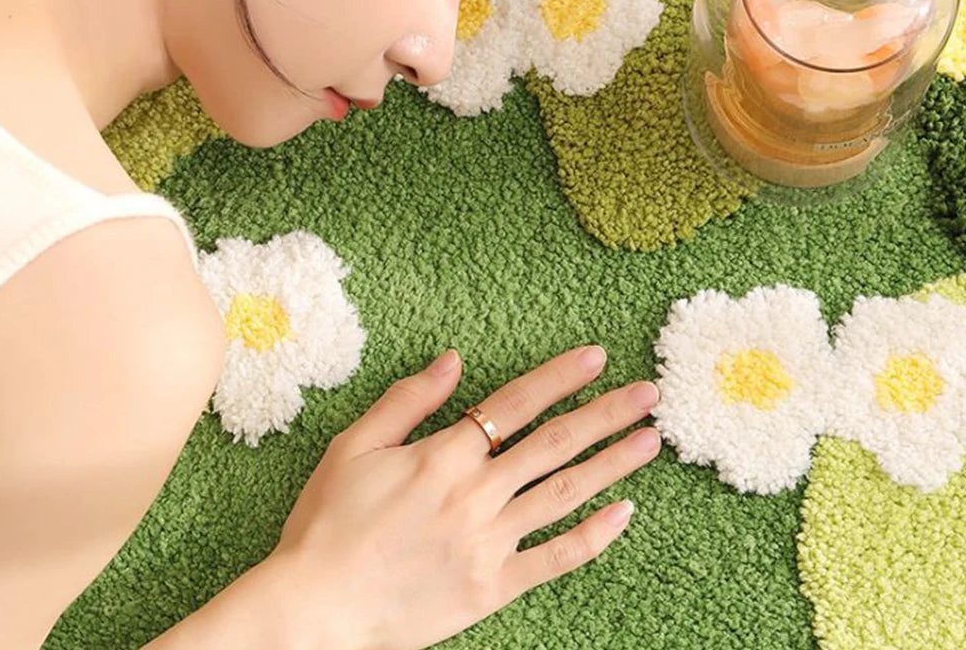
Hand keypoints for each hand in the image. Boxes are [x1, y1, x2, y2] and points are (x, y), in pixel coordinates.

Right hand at [266, 345, 661, 649]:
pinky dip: (593, 536)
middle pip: (555, 443)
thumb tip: (453, 359)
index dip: (560, 377)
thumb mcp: (354, 445)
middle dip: (606, 414)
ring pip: (565, 494)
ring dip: (612, 463)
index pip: (517, 403)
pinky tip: (625, 513)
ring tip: (650, 441)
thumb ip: (408, 400)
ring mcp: (489, 542)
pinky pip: (555, 559)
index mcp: (444, 455)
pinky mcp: (492, 587)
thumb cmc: (328, 523)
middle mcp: (477, 493)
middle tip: (648, 393)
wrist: (315, 608)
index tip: (597, 357)